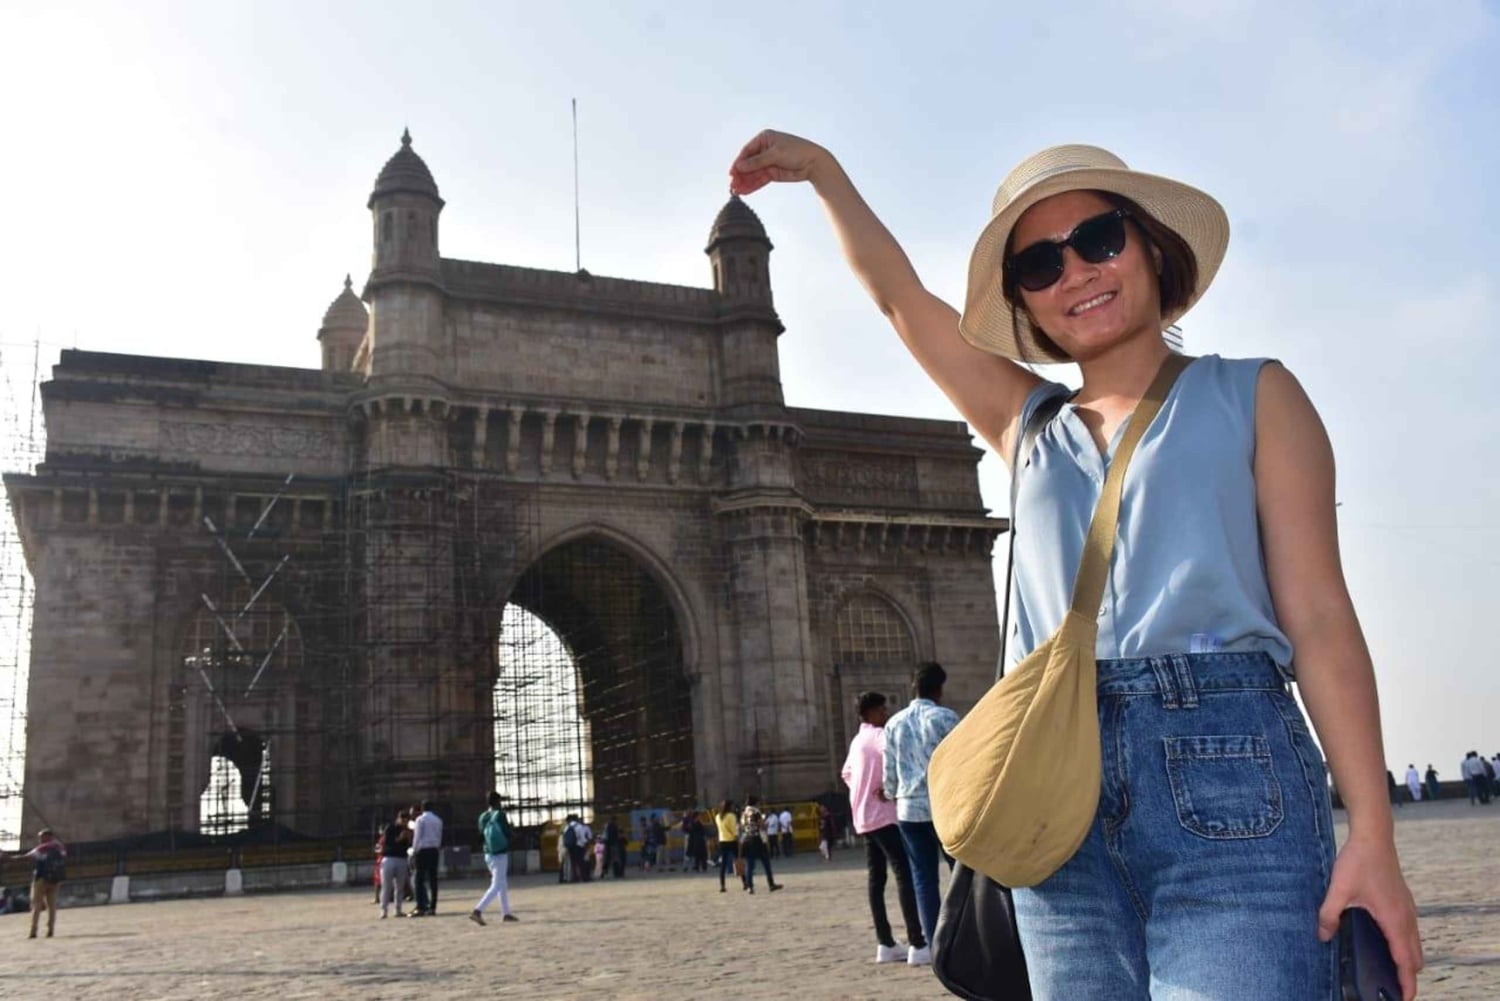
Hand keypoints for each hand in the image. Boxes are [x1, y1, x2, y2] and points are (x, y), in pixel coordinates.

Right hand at [728, 129, 831, 195]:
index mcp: (765, 139)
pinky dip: (752, 186)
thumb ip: (757, 162)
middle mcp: (765, 150)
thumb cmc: (797, 151)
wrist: (814, 163)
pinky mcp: (772, 173)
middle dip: (740, 175)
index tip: (732, 173)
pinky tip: (745, 191)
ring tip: (736, 191)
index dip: (739, 163)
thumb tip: (739, 167)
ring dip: (744, 182)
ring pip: (753, 174)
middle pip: (748, 164)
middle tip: (733, 186)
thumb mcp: (775, 154)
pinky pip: (760, 180)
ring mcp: (768, 162)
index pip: (747, 151)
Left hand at [1317, 833, 1422, 998]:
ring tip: (1393, 972)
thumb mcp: (1338, 889)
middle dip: (1408, 975)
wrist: (1374, 836)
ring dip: (1408, 960)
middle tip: (1394, 990)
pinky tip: (1389, 943)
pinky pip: (1411, 931)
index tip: (1404, 998)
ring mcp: (1408, 908)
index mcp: (1393, 919)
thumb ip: (1329, 914)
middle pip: (1415, 956)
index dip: (1406, 982)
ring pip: (1415, 943)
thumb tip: (1323, 936)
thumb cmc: (1358, 861)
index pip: (1405, 960)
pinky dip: (1406, 944)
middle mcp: (1406, 917)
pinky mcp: (1404, 901)